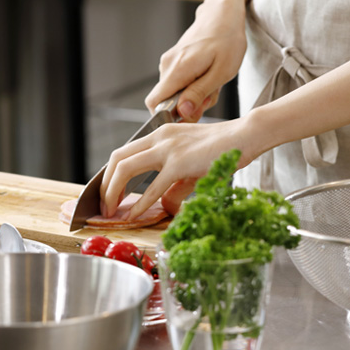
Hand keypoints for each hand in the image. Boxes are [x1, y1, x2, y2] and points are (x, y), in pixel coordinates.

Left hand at [99, 119, 251, 219]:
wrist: (247, 135)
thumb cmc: (224, 149)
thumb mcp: (192, 168)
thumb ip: (175, 186)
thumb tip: (164, 206)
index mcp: (159, 135)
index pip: (124, 153)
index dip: (110, 174)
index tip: (106, 194)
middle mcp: (159, 138)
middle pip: (117, 158)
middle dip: (104, 184)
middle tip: (103, 205)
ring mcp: (168, 148)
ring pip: (125, 167)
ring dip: (113, 191)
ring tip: (110, 210)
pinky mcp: (180, 162)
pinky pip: (153, 186)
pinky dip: (139, 203)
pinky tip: (133, 215)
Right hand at [145, 0, 247, 122]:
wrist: (223, 14)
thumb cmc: (227, 40)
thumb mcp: (221, 72)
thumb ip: (199, 93)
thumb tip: (182, 112)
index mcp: (177, 70)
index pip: (154, 103)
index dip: (168, 115)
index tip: (189, 114)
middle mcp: (167, 66)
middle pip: (167, 100)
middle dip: (188, 105)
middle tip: (211, 94)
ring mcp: (169, 62)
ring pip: (174, 91)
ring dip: (193, 94)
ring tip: (213, 81)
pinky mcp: (173, 60)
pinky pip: (178, 82)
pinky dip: (193, 84)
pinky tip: (208, 75)